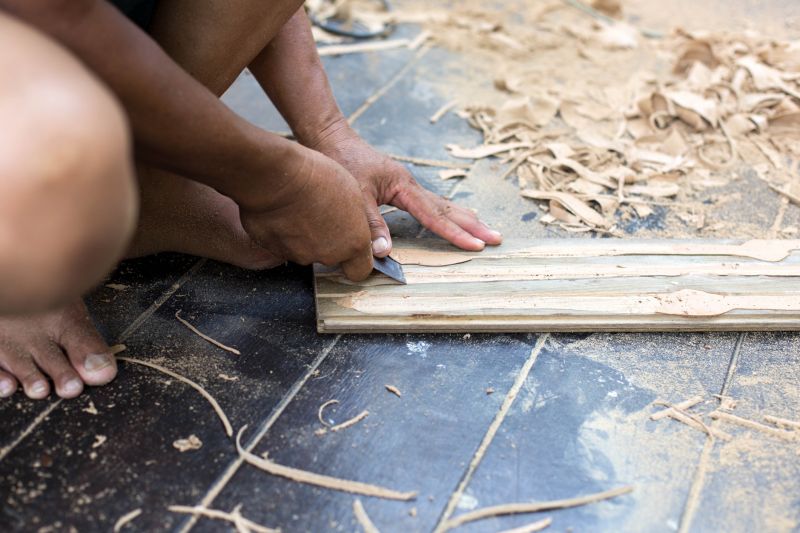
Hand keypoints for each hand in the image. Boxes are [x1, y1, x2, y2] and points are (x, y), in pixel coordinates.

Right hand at [238, 146, 372, 280]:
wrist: (278, 178)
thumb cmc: (318, 178)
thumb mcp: (355, 192)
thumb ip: (357, 221)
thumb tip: (355, 230)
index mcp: (353, 243)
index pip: (360, 270)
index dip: (356, 260)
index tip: (352, 246)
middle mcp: (328, 254)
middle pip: (331, 256)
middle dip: (328, 240)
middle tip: (322, 213)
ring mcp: (300, 254)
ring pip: (305, 250)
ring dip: (304, 236)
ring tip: (300, 208)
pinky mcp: (274, 250)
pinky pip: (281, 244)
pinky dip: (282, 232)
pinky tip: (282, 211)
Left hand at [307, 121, 502, 256]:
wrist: (331, 139)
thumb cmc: (341, 162)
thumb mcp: (354, 195)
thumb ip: (371, 224)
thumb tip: (385, 252)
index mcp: (403, 186)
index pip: (435, 215)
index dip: (455, 233)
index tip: (477, 246)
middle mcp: (410, 185)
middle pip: (447, 208)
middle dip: (473, 225)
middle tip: (497, 238)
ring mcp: (406, 185)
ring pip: (441, 204)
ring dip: (463, 218)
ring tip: (484, 229)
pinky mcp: (399, 187)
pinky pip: (429, 204)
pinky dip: (445, 213)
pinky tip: (450, 218)